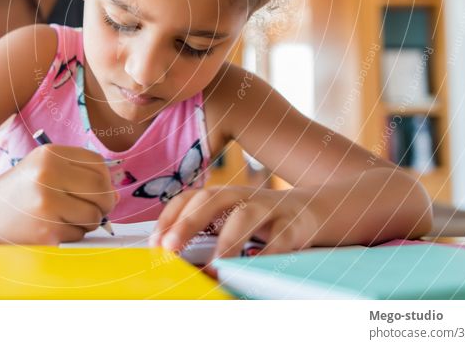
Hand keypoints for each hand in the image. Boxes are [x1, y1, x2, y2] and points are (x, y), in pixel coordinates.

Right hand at [0, 144, 116, 244]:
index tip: (98, 190)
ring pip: (93, 216)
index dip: (105, 180)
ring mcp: (46, 205)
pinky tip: (54, 228)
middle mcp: (48, 176)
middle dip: (105, 204)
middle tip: (96, 209)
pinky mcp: (46, 232)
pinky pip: (79, 235)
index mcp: (50, 154)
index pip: (98, 165)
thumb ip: (82, 175)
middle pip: (101, 191)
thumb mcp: (47, 168)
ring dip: (88, 221)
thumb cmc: (22, 189)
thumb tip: (116, 196)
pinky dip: (73, 235)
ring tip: (66, 217)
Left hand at [151, 186, 319, 258]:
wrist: (310, 209)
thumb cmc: (259, 222)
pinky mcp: (293, 224)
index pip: (188, 198)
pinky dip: (266, 254)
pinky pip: (280, 238)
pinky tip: (253, 269)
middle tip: (169, 247)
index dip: (169, 217)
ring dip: (227, 241)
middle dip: (188, 222)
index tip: (154, 243)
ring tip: (214, 265)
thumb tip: (171, 261)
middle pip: (211, 199)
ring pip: (245, 216)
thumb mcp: (229, 221)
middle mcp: (241, 195)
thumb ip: (204, 235)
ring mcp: (268, 207)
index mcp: (220, 195)